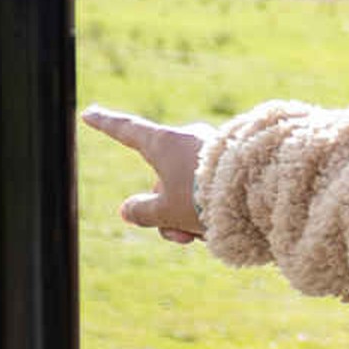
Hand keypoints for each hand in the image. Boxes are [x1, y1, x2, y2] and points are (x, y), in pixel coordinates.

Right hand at [82, 106, 218, 243]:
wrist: (259, 190)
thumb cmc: (205, 198)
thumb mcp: (166, 212)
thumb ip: (143, 211)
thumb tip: (128, 210)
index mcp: (164, 143)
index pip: (126, 131)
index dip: (106, 125)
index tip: (89, 113)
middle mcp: (186, 141)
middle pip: (162, 182)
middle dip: (168, 214)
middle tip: (183, 235)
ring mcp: (210, 151)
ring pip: (187, 191)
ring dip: (190, 218)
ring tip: (207, 232)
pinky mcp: (231, 163)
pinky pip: (210, 190)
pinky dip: (211, 211)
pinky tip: (225, 224)